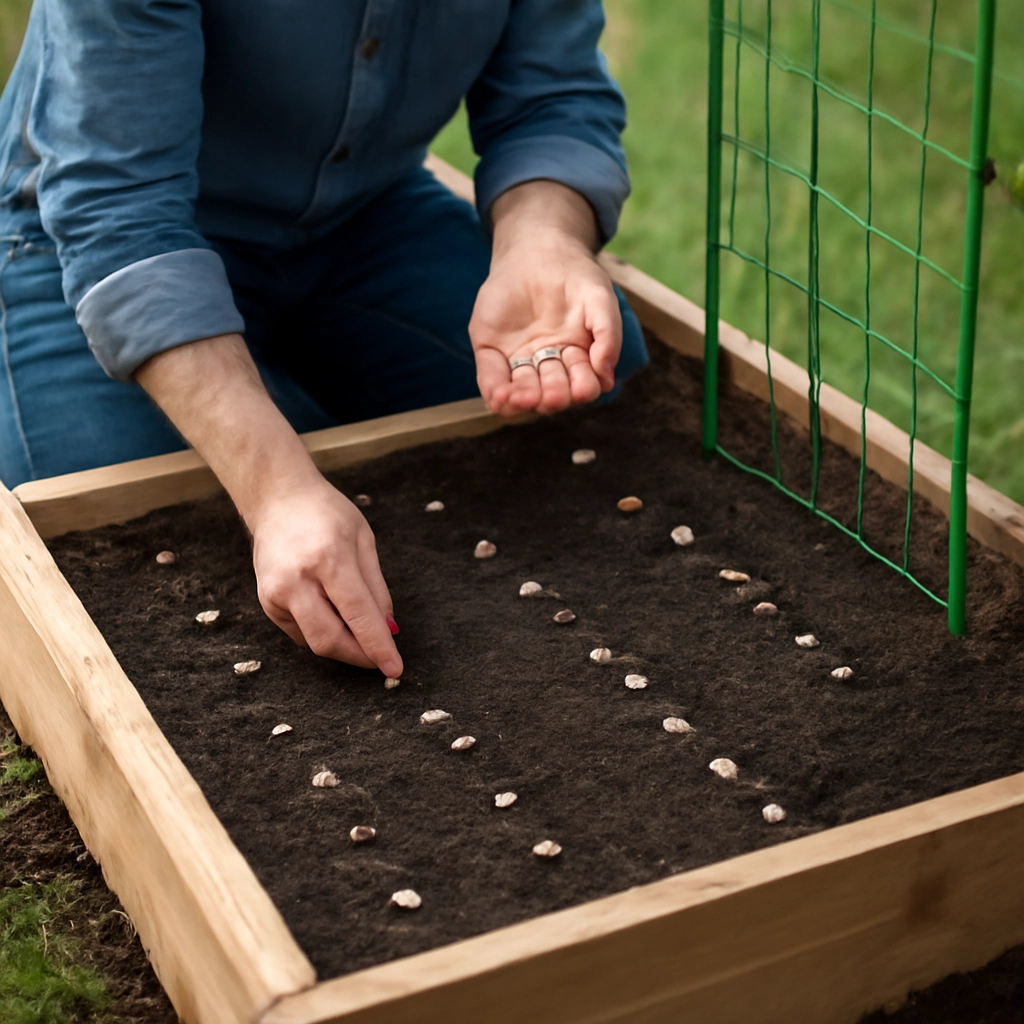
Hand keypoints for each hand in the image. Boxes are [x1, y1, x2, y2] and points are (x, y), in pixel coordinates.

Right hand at [136, 334, 401, 673]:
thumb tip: (388, 628)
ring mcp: (275, 593)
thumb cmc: (327, 514)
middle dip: (360, 656)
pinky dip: (323, 633)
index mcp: (328, 559)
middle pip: (330, 640)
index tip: (395, 668)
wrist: (278, 499)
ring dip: (343, 648)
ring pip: (313, 643)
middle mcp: (297, 580)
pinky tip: (333, 615)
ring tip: (360, 633)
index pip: (358, 615)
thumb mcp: (364, 540)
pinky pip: (300, 633)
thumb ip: (377, 588)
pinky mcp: (266, 602)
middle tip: (381, 658)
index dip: (378, 646)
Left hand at [470, 181, 621, 417]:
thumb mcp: (600, 301)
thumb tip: (607, 376)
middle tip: (552, 397)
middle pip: (551, 391)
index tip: (583, 389)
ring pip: (521, 390)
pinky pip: (491, 377)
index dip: (582, 389)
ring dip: (523, 399)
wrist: (540, 250)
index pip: (581, 384)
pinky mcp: (491, 351)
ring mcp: (518, 360)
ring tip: (522, 400)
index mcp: (577, 359)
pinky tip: (500, 397)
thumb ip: (608, 336)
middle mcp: (548, 366)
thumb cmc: (577, 277)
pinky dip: (494, 390)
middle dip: (553, 396)